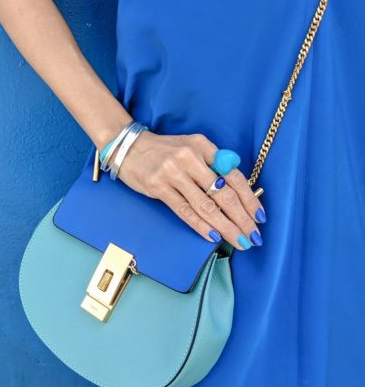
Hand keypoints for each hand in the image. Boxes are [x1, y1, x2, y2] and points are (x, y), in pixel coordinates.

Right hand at [115, 131, 264, 249]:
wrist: (128, 147)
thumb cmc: (164, 151)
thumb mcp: (190, 148)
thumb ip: (211, 165)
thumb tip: (236, 196)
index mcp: (203, 146)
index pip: (233, 176)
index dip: (249, 199)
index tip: (259, 217)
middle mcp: (190, 158)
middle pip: (223, 194)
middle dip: (242, 219)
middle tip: (253, 237)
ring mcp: (173, 173)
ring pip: (206, 206)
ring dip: (226, 227)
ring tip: (239, 241)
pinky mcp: (158, 187)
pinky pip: (185, 211)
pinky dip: (201, 226)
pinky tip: (213, 236)